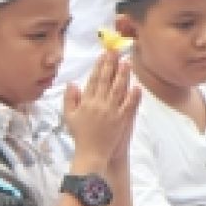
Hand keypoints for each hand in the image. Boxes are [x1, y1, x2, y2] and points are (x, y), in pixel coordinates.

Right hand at [63, 50, 139, 170]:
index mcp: (86, 102)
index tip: (104, 55)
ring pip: (118, 89)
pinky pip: (129, 105)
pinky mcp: (121, 120)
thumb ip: (70, 99)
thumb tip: (72, 83)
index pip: (93, 80)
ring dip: (123, 75)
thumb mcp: (69, 116)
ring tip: (127, 63)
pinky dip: (133, 96)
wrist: (91, 153)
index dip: (99, 66)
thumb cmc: (80, 135)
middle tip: (116, 52)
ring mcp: (111, 112)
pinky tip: (137, 87)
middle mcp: (99, 104)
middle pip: (106, 81)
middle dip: (111, 64)